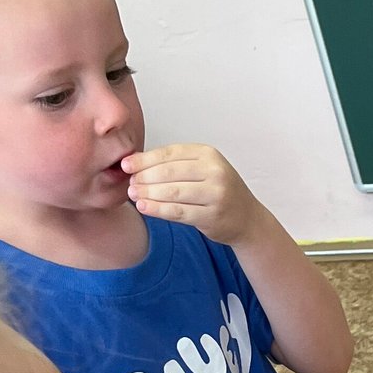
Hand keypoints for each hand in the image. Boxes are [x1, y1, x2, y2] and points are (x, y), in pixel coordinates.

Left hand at [123, 145, 264, 247]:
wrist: (247, 218)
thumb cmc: (219, 192)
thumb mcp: (203, 169)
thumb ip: (175, 164)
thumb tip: (135, 162)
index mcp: (209, 154)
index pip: (169, 153)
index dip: (144, 159)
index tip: (126, 165)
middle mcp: (215, 171)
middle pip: (169, 172)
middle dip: (144, 177)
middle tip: (129, 183)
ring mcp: (216, 194)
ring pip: (172, 192)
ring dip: (148, 193)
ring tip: (134, 195)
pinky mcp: (212, 215)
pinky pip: (178, 211)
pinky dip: (158, 209)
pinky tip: (145, 207)